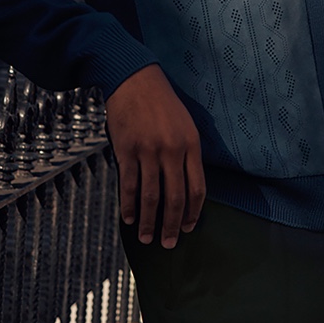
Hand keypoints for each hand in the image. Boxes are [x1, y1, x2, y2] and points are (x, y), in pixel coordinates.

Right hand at [105, 64, 205, 248]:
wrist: (134, 79)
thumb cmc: (161, 102)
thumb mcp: (186, 124)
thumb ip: (188, 153)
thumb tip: (188, 188)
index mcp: (191, 144)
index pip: (197, 188)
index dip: (192, 213)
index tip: (187, 228)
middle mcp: (172, 150)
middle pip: (174, 198)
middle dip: (171, 225)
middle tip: (168, 243)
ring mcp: (148, 150)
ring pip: (150, 196)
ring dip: (149, 221)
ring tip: (147, 238)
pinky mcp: (126, 150)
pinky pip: (128, 185)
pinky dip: (129, 205)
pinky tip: (129, 218)